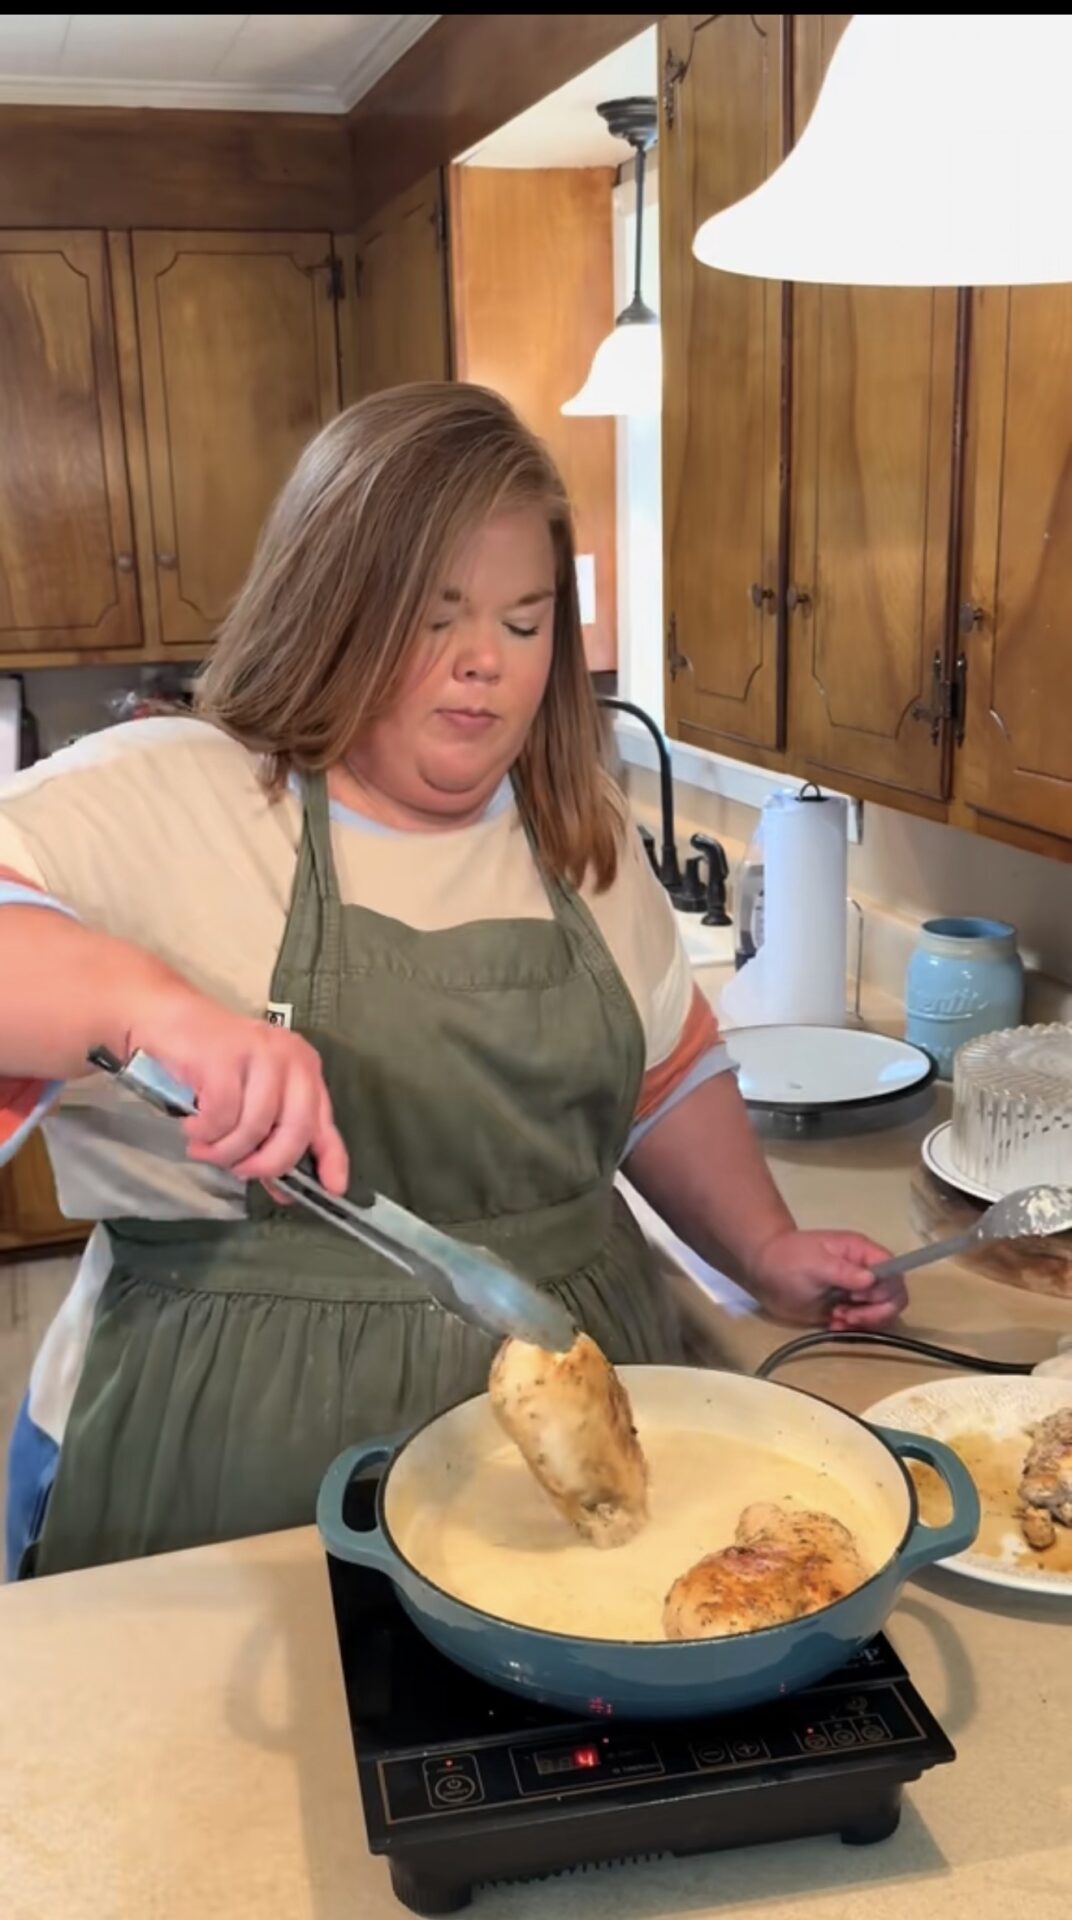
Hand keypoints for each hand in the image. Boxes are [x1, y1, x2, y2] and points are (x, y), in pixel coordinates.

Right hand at [128, 984, 348, 1193]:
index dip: (331, 1159)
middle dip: (265, 1163)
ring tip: (203, 1147)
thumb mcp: (250, 1097)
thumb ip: (269, 1136)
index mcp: (303, 1069)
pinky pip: (221, 1116)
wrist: (165, 1017)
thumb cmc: (209, 1062)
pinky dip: (204, 1133)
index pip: (324, 1120)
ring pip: (254, 1128)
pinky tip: (192, 1128)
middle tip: (238, 1171)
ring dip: (225, 1151)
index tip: (332, 1189)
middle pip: (295, 1130)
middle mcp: (290, 1058)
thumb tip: (281, 1187)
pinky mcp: (224, 1056)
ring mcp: (258, 1054)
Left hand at [747, 1228, 904, 1330]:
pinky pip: (865, 1323)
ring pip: (883, 1312)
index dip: (884, 1289)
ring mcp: (858, 1291)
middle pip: (894, 1295)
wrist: (765, 1272)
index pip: (893, 1271)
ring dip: (864, 1321)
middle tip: (847, 1315)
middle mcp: (865, 1271)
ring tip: (837, 1319)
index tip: (858, 1298)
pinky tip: (833, 1324)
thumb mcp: (815, 1263)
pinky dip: (854, 1328)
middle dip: (875, 1311)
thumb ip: (843, 1271)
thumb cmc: (789, 1260)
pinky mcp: (848, 1308)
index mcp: (861, 1252)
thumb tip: (870, 1280)